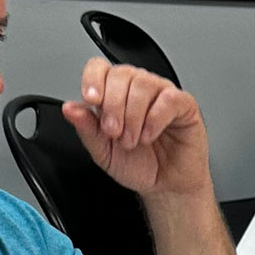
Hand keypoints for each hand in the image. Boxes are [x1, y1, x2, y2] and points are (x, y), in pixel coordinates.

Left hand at [62, 62, 212, 199]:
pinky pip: (169, 98)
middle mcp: (138, 89)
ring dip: (133, 116)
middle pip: (121, 74)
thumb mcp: (103, 151)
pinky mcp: (184, 105)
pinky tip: (150, 135)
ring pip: (143, 84)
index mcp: (115, 94)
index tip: (92, 100)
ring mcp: (162, 94)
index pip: (100, 68)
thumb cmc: (138, 165)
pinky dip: (155, 119)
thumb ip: (86, 129)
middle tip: (114, 133)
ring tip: (132, 140)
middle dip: (113, 106)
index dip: (93, 79)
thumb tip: (70, 108)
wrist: (165, 186)